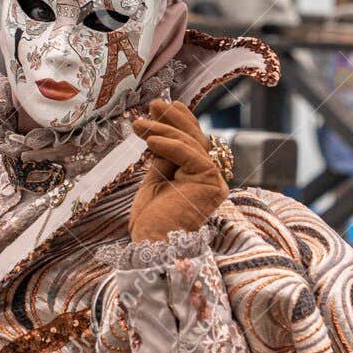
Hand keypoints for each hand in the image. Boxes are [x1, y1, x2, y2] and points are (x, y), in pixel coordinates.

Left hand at [129, 100, 229, 242]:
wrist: (152, 248)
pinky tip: (149, 139)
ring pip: (190, 144)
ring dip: (163, 130)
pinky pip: (190, 155)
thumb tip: (158, 133)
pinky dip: (169, 145)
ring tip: (139, 124)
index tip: (160, 105)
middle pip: (194, 140)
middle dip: (173, 119)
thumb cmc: (150, 223)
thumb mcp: (153, 182)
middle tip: (153, 104)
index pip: (191, 143)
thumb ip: (161, 159)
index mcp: (198, 178)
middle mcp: (210, 178)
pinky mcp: (211, 184)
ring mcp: (213, 181)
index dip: (178, 121)